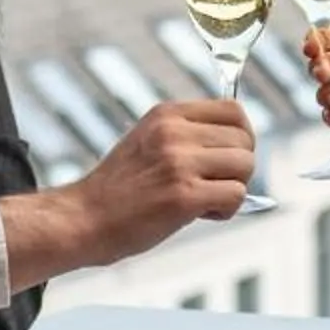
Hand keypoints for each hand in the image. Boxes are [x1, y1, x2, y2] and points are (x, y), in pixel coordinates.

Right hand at [77, 98, 255, 259]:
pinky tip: (200, 214)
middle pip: (245, 141)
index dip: (241, 137)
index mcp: (168, 114)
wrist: (83, 219)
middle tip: (213, 185)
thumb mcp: (149, 141)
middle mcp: (175, 132)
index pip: (234, 110)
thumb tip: (240, 144)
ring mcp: (179, 163)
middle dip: (238, 168)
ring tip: (205, 201)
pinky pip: (236, 195)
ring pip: (246, 167)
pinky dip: (226, 210)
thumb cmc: (119, 189)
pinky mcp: (184, 196)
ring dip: (234, 189)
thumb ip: (188, 135)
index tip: (228, 158)